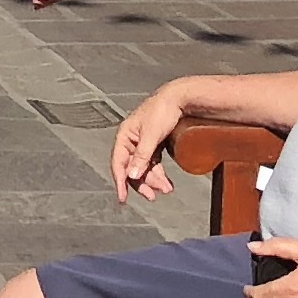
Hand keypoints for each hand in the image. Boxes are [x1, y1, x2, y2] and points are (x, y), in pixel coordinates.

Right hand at [109, 83, 193, 201]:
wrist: (180, 99)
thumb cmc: (162, 111)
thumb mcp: (151, 135)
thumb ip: (141, 156)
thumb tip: (131, 175)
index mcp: (125, 135)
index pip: (118, 163)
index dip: (120, 182)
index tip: (123, 198)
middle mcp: (131, 140)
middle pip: (132, 168)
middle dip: (143, 183)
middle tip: (152, 196)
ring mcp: (142, 144)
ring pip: (143, 168)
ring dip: (153, 180)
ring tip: (166, 189)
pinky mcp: (153, 145)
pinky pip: (152, 164)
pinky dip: (158, 174)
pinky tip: (166, 182)